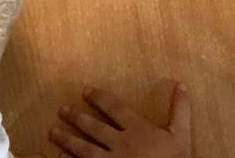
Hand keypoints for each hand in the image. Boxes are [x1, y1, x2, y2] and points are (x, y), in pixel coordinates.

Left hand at [50, 83, 191, 157]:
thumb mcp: (181, 134)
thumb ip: (180, 109)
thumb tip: (180, 84)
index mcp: (137, 129)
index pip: (114, 109)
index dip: (99, 98)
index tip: (85, 91)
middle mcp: (120, 143)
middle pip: (94, 128)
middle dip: (77, 118)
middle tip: (62, 110)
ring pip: (83, 149)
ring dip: (67, 140)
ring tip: (53, 132)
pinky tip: (57, 157)